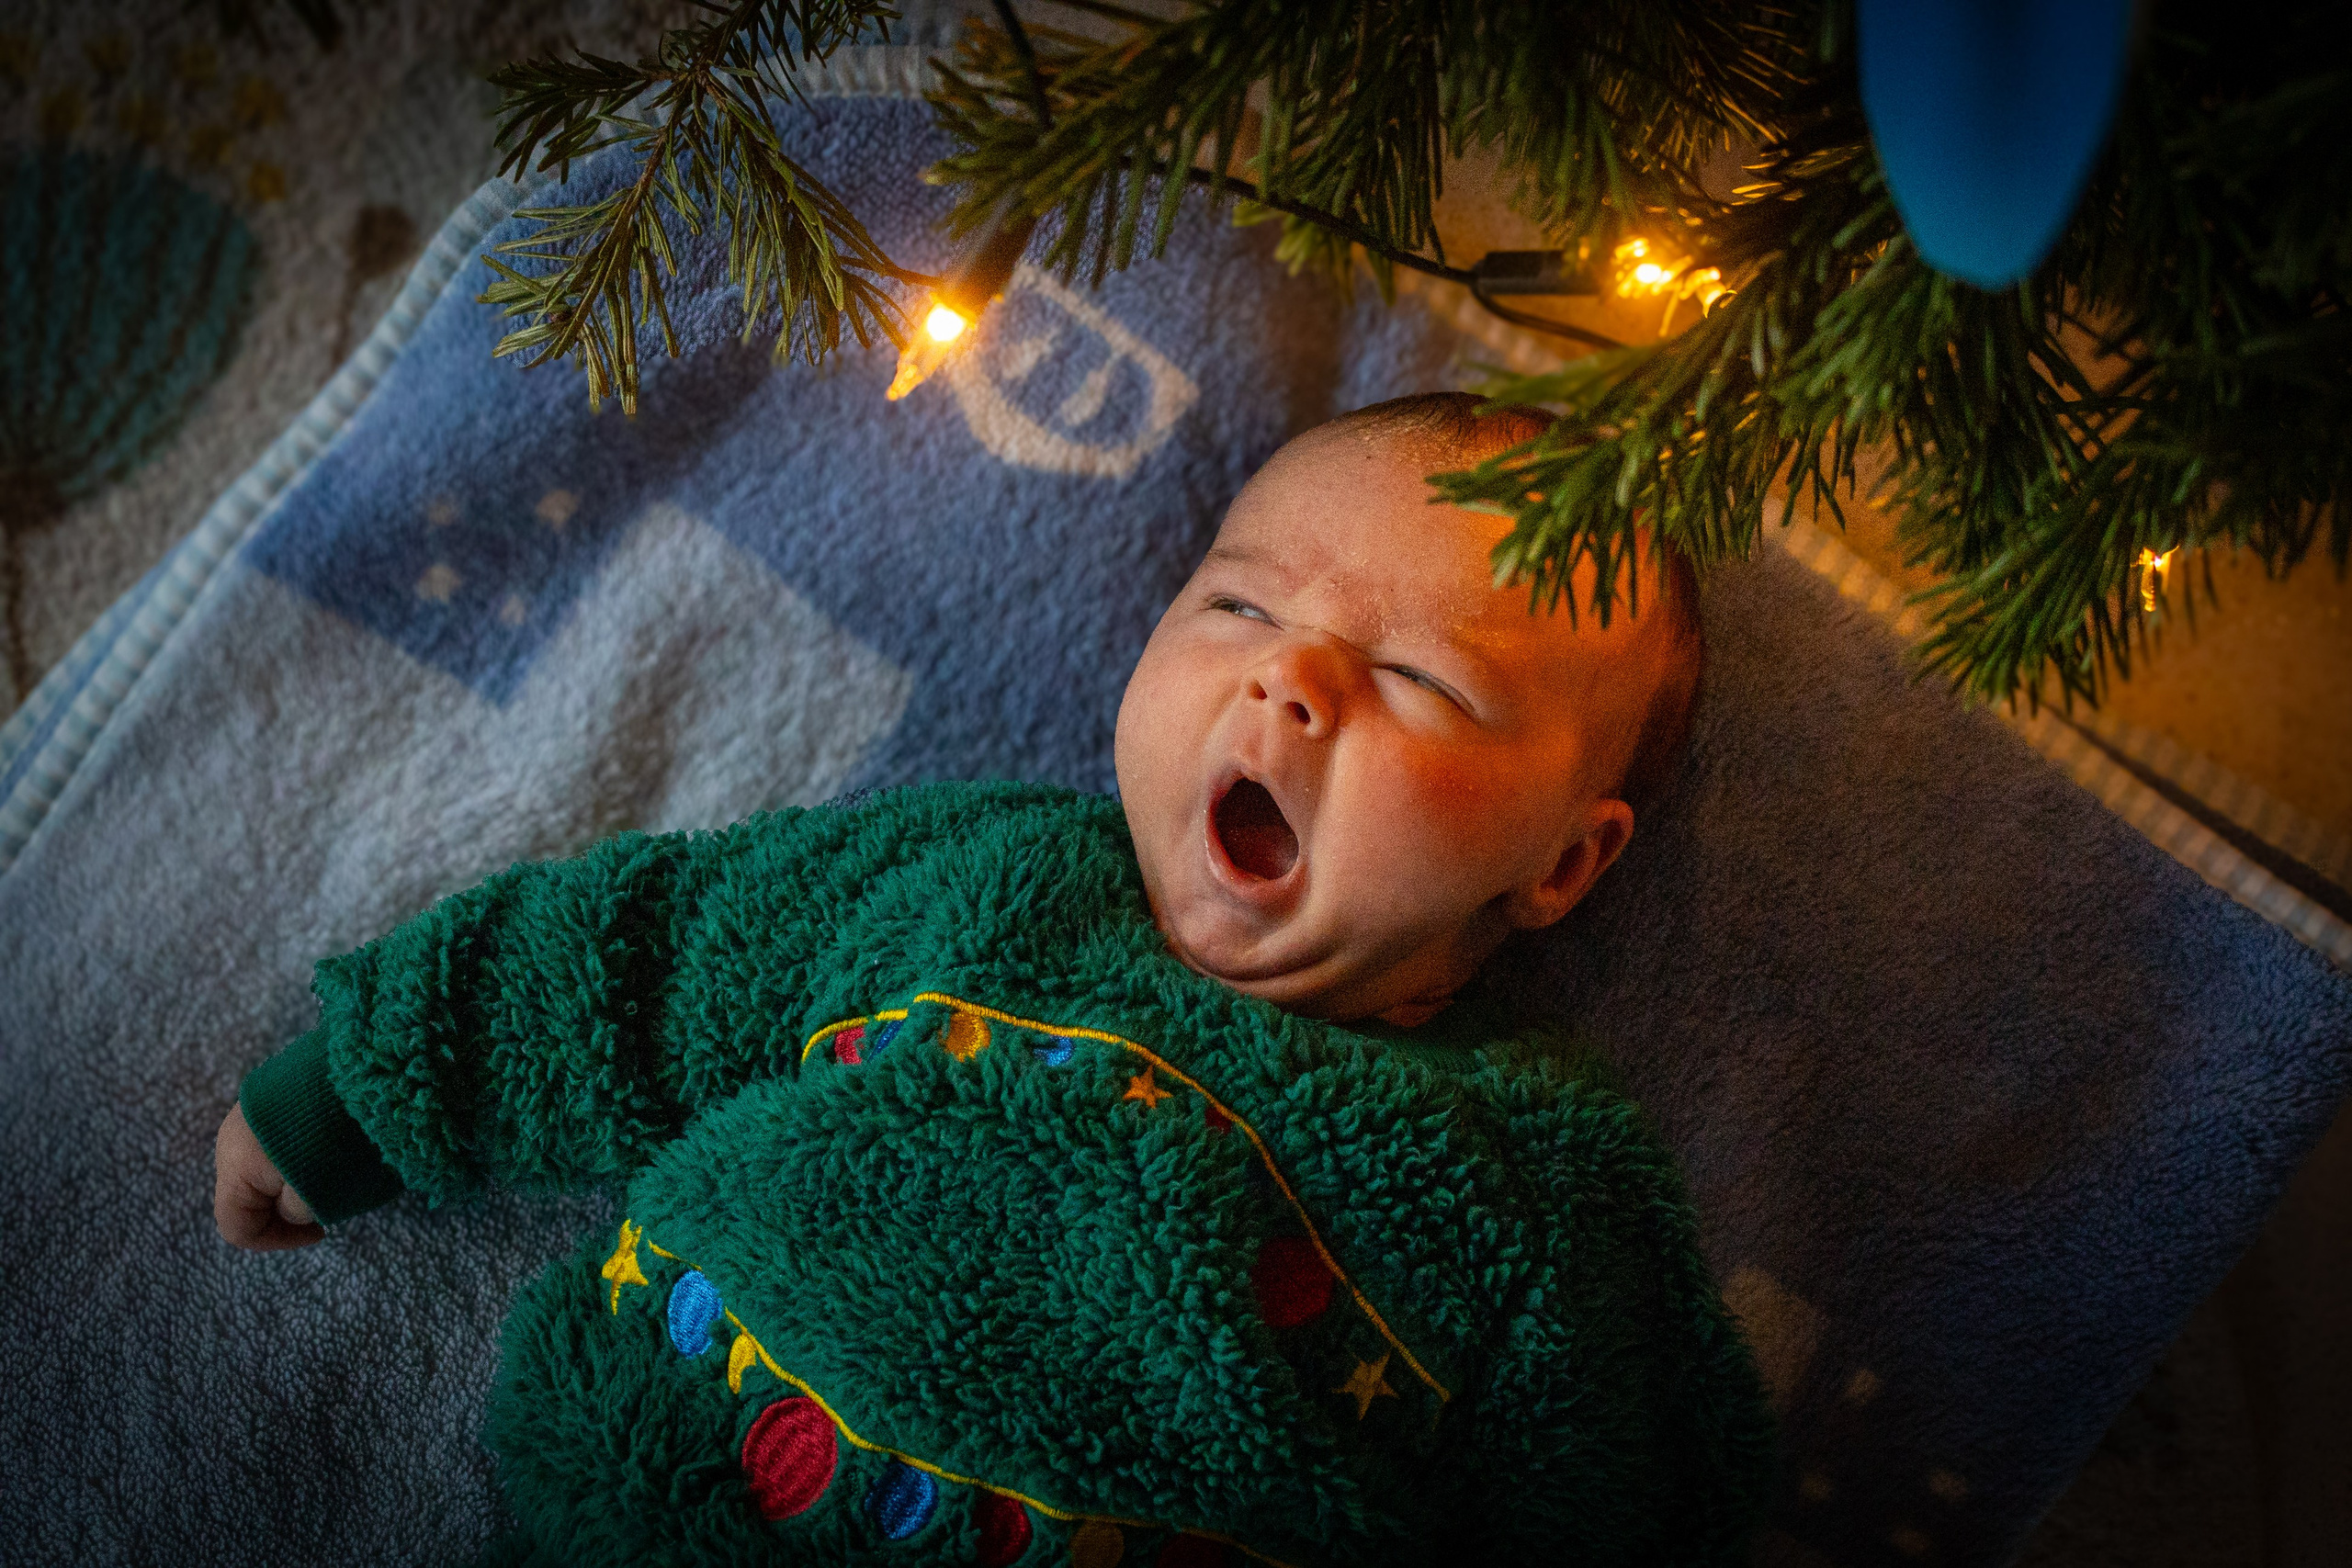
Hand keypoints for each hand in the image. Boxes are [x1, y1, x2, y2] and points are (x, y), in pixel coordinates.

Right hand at [214, 1102, 323, 1250]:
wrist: (359, 1063)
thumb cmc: (337, 1135)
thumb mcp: (318, 1192)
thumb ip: (293, 1212)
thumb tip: (291, 1208)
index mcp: (233, 1165)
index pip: (237, 1227)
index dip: (276, 1240)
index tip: (320, 1231)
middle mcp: (230, 1139)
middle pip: (247, 1197)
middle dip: (284, 1211)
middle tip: (327, 1204)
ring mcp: (248, 1113)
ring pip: (262, 1170)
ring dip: (292, 1182)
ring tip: (332, 1173)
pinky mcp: (272, 1096)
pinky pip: (275, 1143)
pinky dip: (297, 1156)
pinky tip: (328, 1146)